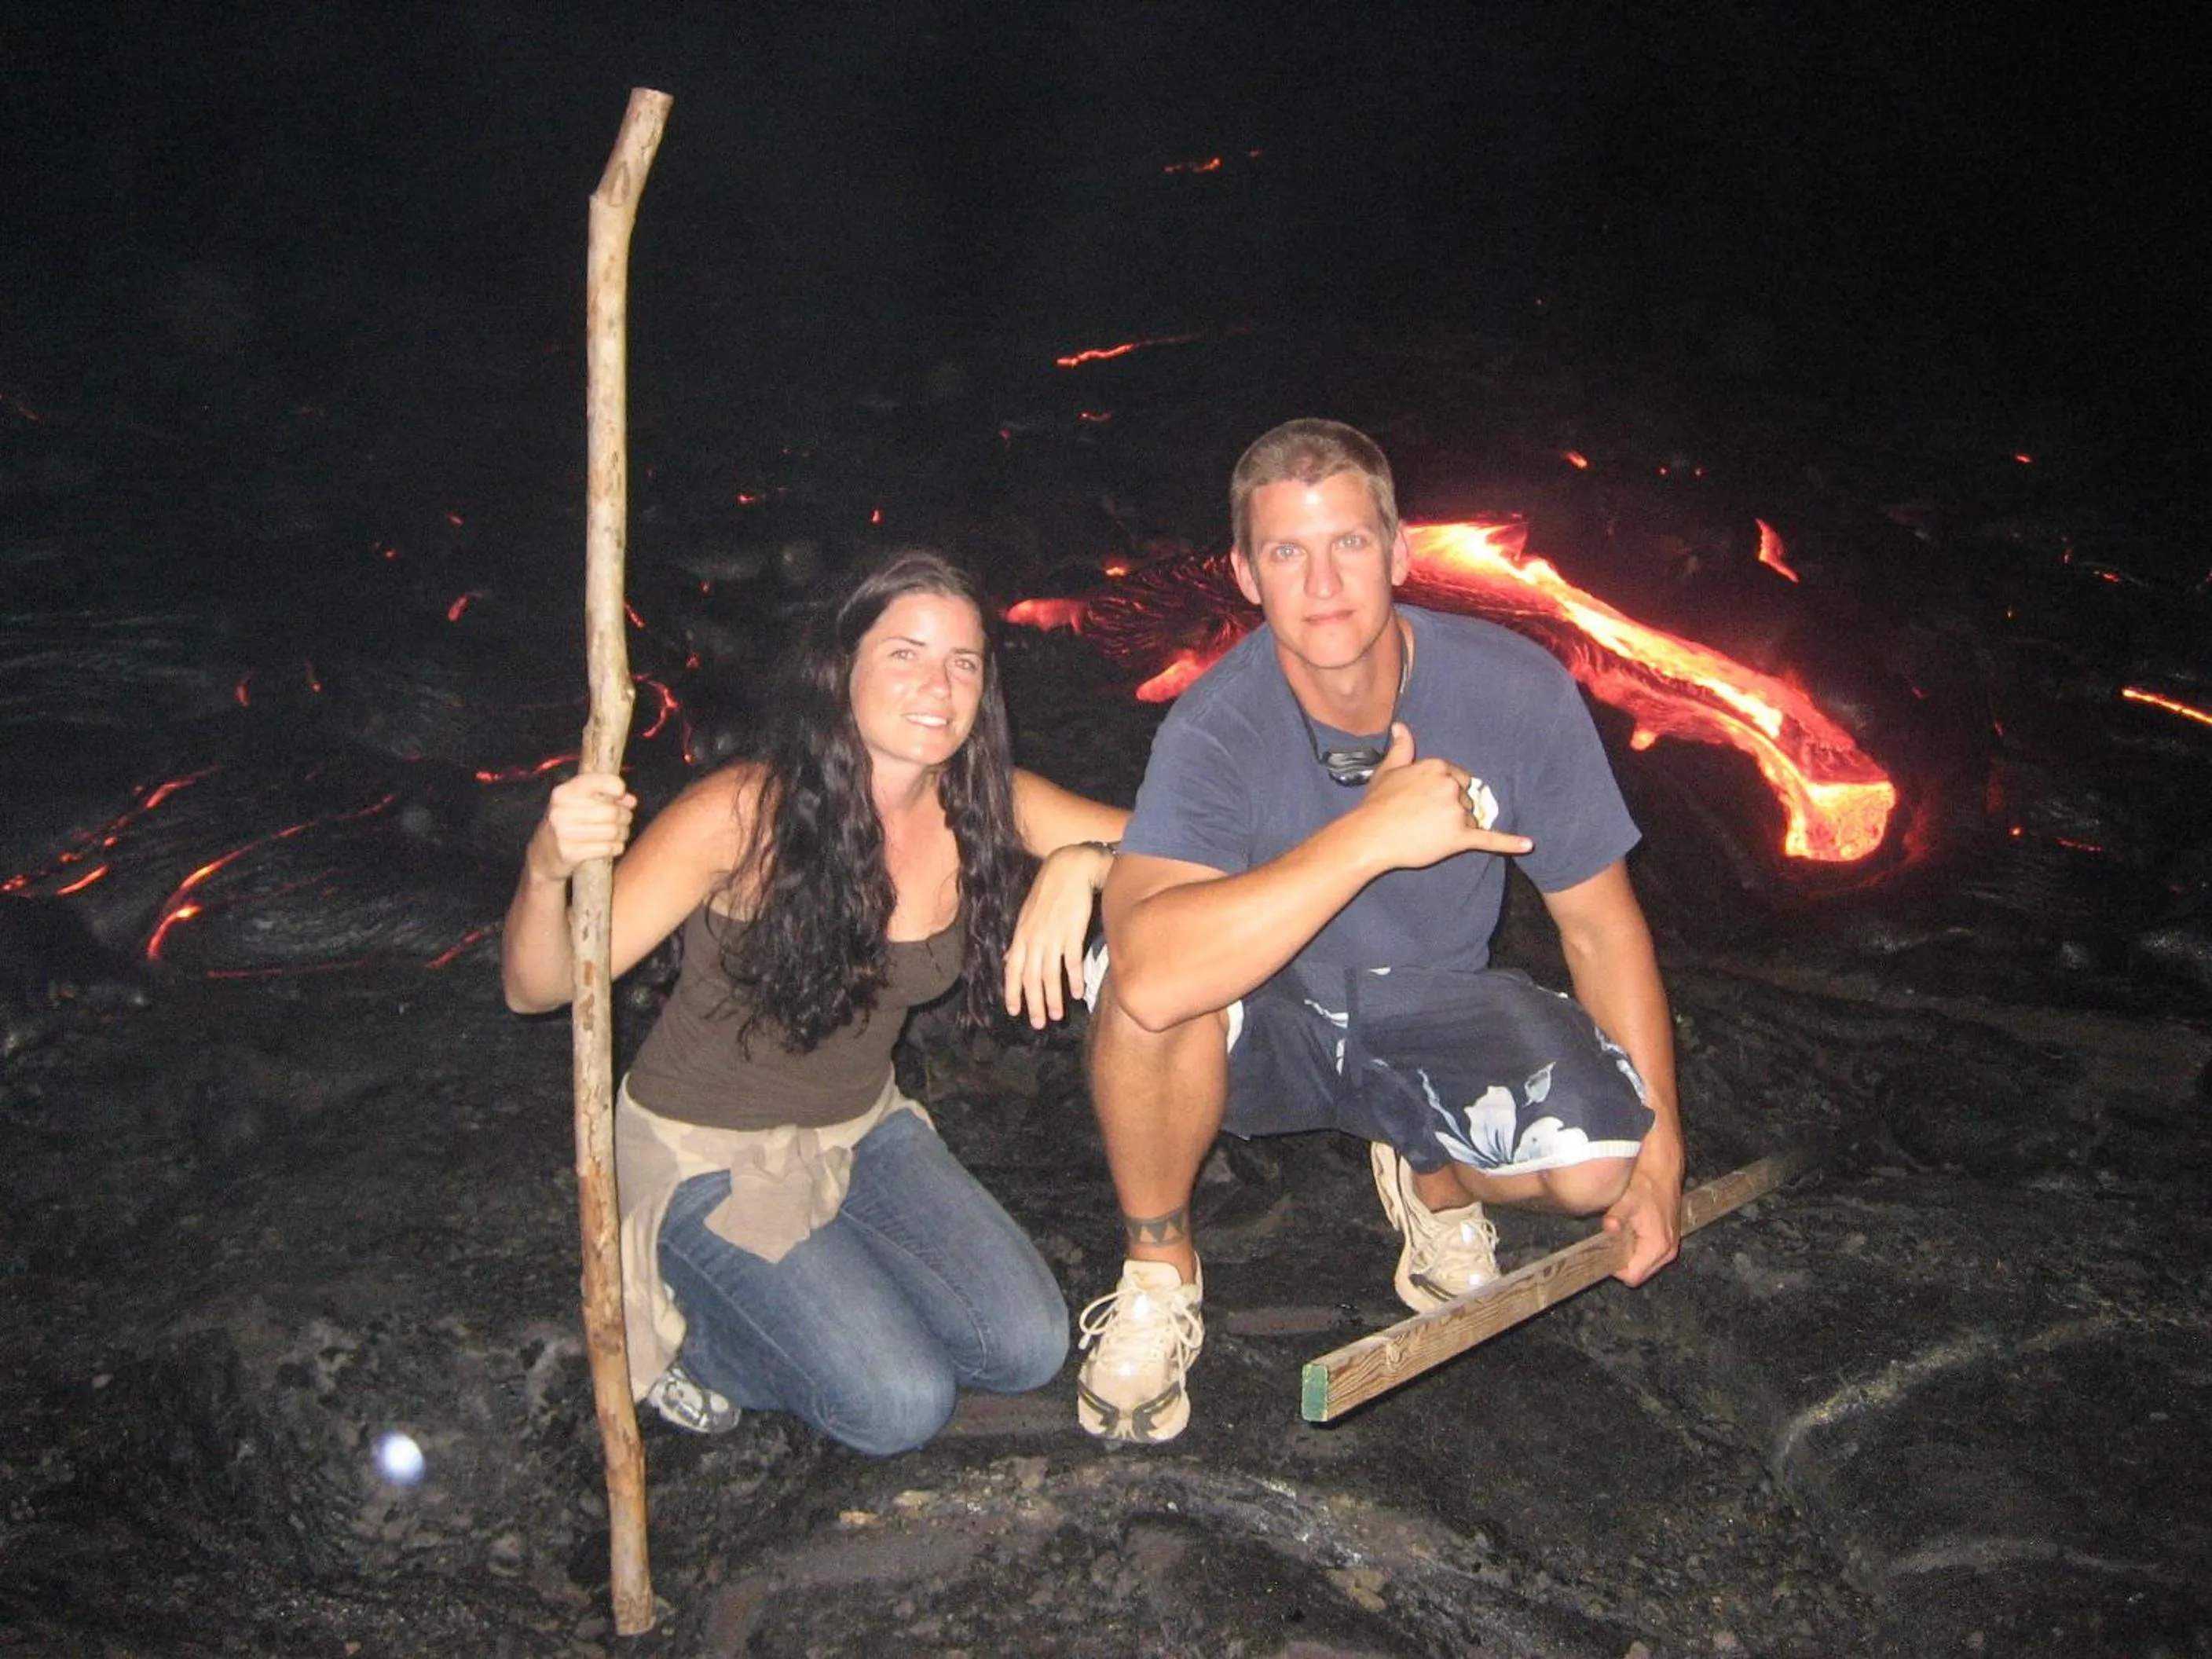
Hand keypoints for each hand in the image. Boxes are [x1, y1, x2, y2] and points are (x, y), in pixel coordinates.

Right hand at [530, 771, 636, 880]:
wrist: (542, 854)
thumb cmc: (567, 823)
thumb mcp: (577, 803)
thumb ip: (604, 796)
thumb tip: (631, 800)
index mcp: (562, 793)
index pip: (595, 781)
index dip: (615, 785)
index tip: (621, 792)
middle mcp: (560, 811)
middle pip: (611, 811)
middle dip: (625, 816)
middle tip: (625, 819)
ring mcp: (563, 833)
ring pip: (612, 831)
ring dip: (623, 833)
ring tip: (619, 833)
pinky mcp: (569, 853)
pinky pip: (607, 848)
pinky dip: (616, 847)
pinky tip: (613, 845)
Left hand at [1002, 843, 1109, 1027]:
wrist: (1069, 869)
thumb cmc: (1048, 893)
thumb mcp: (1026, 916)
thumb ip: (1019, 941)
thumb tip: (1009, 959)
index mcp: (1021, 936)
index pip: (1012, 970)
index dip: (1012, 993)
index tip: (1014, 1012)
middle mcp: (1033, 939)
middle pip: (1030, 979)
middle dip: (1033, 1004)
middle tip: (1038, 1024)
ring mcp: (1052, 937)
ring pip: (1049, 976)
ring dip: (1053, 999)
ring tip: (1056, 1016)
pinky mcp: (1072, 932)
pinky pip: (1071, 962)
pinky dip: (1074, 979)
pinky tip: (1077, 993)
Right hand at [1352, 724, 1532, 870]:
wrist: (1370, 836)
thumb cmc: (1377, 804)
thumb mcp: (1388, 770)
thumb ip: (1401, 747)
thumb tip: (1400, 726)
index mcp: (1438, 766)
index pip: (1457, 778)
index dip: (1443, 793)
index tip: (1425, 803)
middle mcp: (1452, 785)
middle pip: (1466, 799)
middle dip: (1451, 810)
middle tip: (1424, 821)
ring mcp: (1458, 812)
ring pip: (1470, 820)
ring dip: (1457, 828)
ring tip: (1429, 835)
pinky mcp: (1460, 837)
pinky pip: (1489, 839)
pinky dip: (1509, 842)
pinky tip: (1527, 844)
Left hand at [1602, 1162, 1682, 1285]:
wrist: (1664, 1171)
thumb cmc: (1647, 1185)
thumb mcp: (1627, 1201)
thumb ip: (1616, 1217)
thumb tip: (1608, 1227)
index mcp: (1657, 1246)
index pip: (1633, 1276)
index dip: (1616, 1270)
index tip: (1605, 1254)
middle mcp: (1667, 1251)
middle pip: (1639, 1274)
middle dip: (1624, 1264)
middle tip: (1610, 1246)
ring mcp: (1670, 1246)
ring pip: (1646, 1266)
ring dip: (1632, 1257)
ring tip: (1621, 1238)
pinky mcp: (1669, 1240)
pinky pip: (1652, 1256)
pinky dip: (1640, 1250)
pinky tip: (1631, 1233)